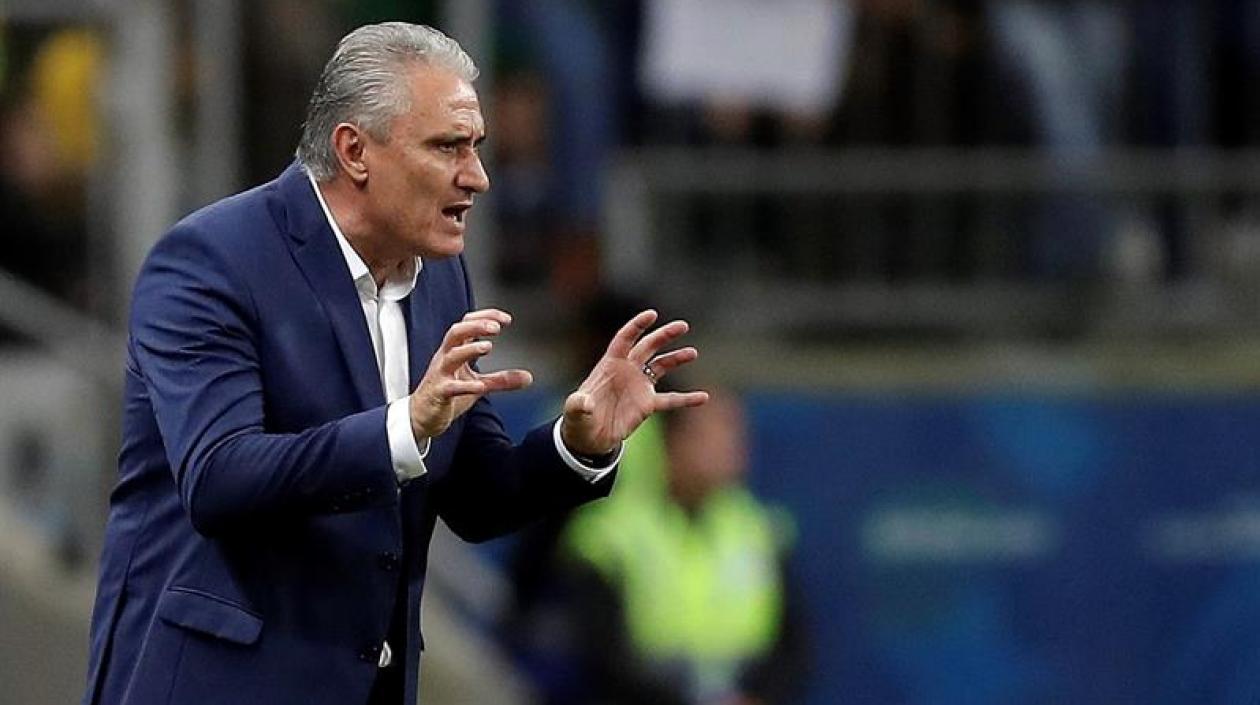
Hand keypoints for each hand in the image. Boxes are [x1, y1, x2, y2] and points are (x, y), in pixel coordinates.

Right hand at [410, 308, 531, 439]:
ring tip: (488, 346)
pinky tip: (480, 387)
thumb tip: (528, 377)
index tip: (506, 319)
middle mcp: (446, 358)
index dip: (485, 317)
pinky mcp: (438, 393)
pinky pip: (450, 387)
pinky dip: (465, 386)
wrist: (422, 416)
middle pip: (456, 332)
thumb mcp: (478, 384)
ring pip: (450, 355)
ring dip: (469, 349)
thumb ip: (502, 379)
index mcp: (455, 351)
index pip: (467, 324)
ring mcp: (441, 374)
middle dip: (475, 326)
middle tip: (496, 327)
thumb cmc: (446, 393)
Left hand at [561, 310, 708, 455]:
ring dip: (676, 359)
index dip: (637, 326)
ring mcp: (639, 386)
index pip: (625, 339)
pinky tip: (703, 397)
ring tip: (692, 353)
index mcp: (610, 365)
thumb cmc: (579, 419)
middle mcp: (627, 371)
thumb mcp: (574, 412)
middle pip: (648, 347)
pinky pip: (671, 400)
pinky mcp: (648, 405)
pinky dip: (687, 399)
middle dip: (664, 335)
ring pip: (661, 366)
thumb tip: (586, 403)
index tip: (652, 314)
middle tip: (683, 326)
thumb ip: (579, 405)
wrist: (589, 438)